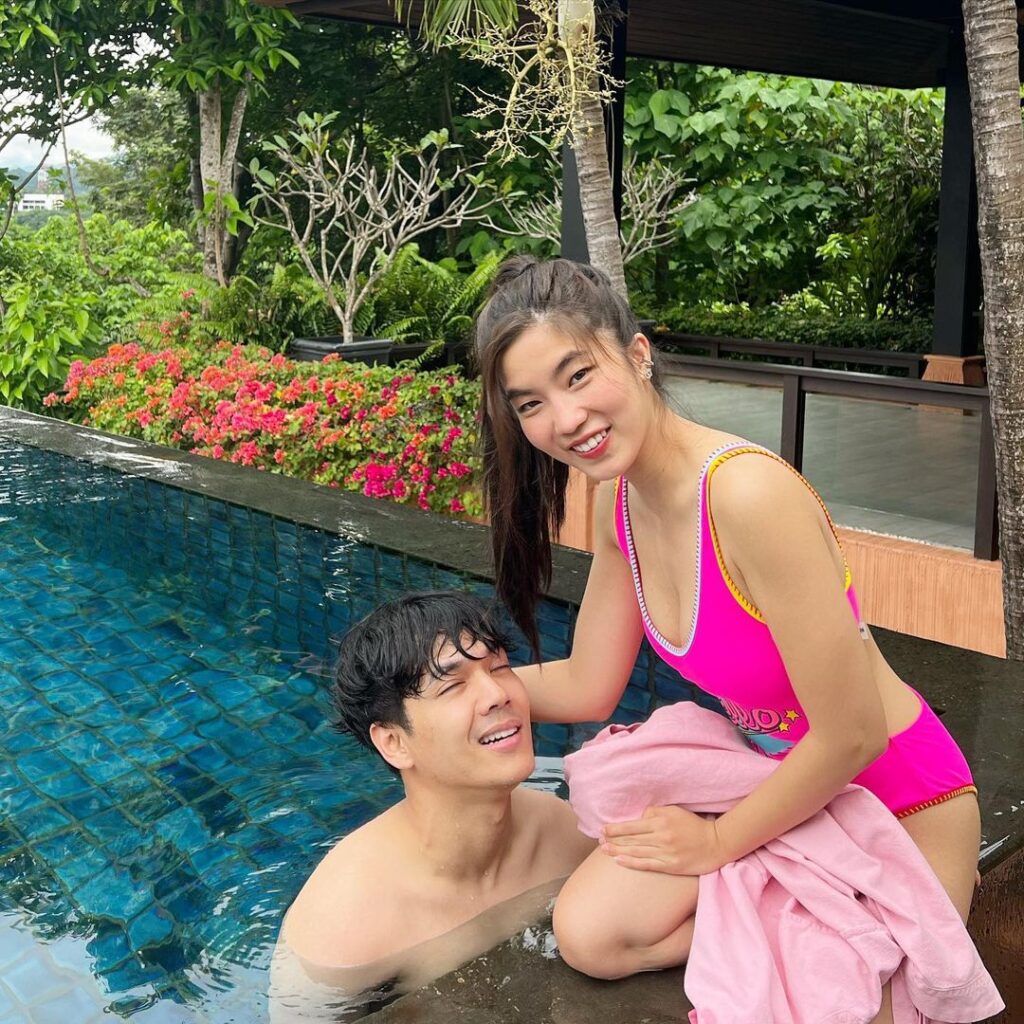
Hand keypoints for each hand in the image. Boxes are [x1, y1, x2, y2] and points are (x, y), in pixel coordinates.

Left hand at [600, 805, 724, 875]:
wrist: (716, 843)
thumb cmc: (694, 825)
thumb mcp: (675, 811)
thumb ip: (655, 812)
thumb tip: (639, 817)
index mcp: (661, 821)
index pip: (632, 825)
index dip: (615, 828)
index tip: (603, 829)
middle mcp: (661, 836)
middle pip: (631, 839)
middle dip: (613, 839)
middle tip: (599, 840)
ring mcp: (666, 852)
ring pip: (636, 851)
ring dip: (618, 850)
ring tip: (604, 850)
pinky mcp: (670, 865)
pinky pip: (647, 864)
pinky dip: (631, 862)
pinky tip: (619, 861)